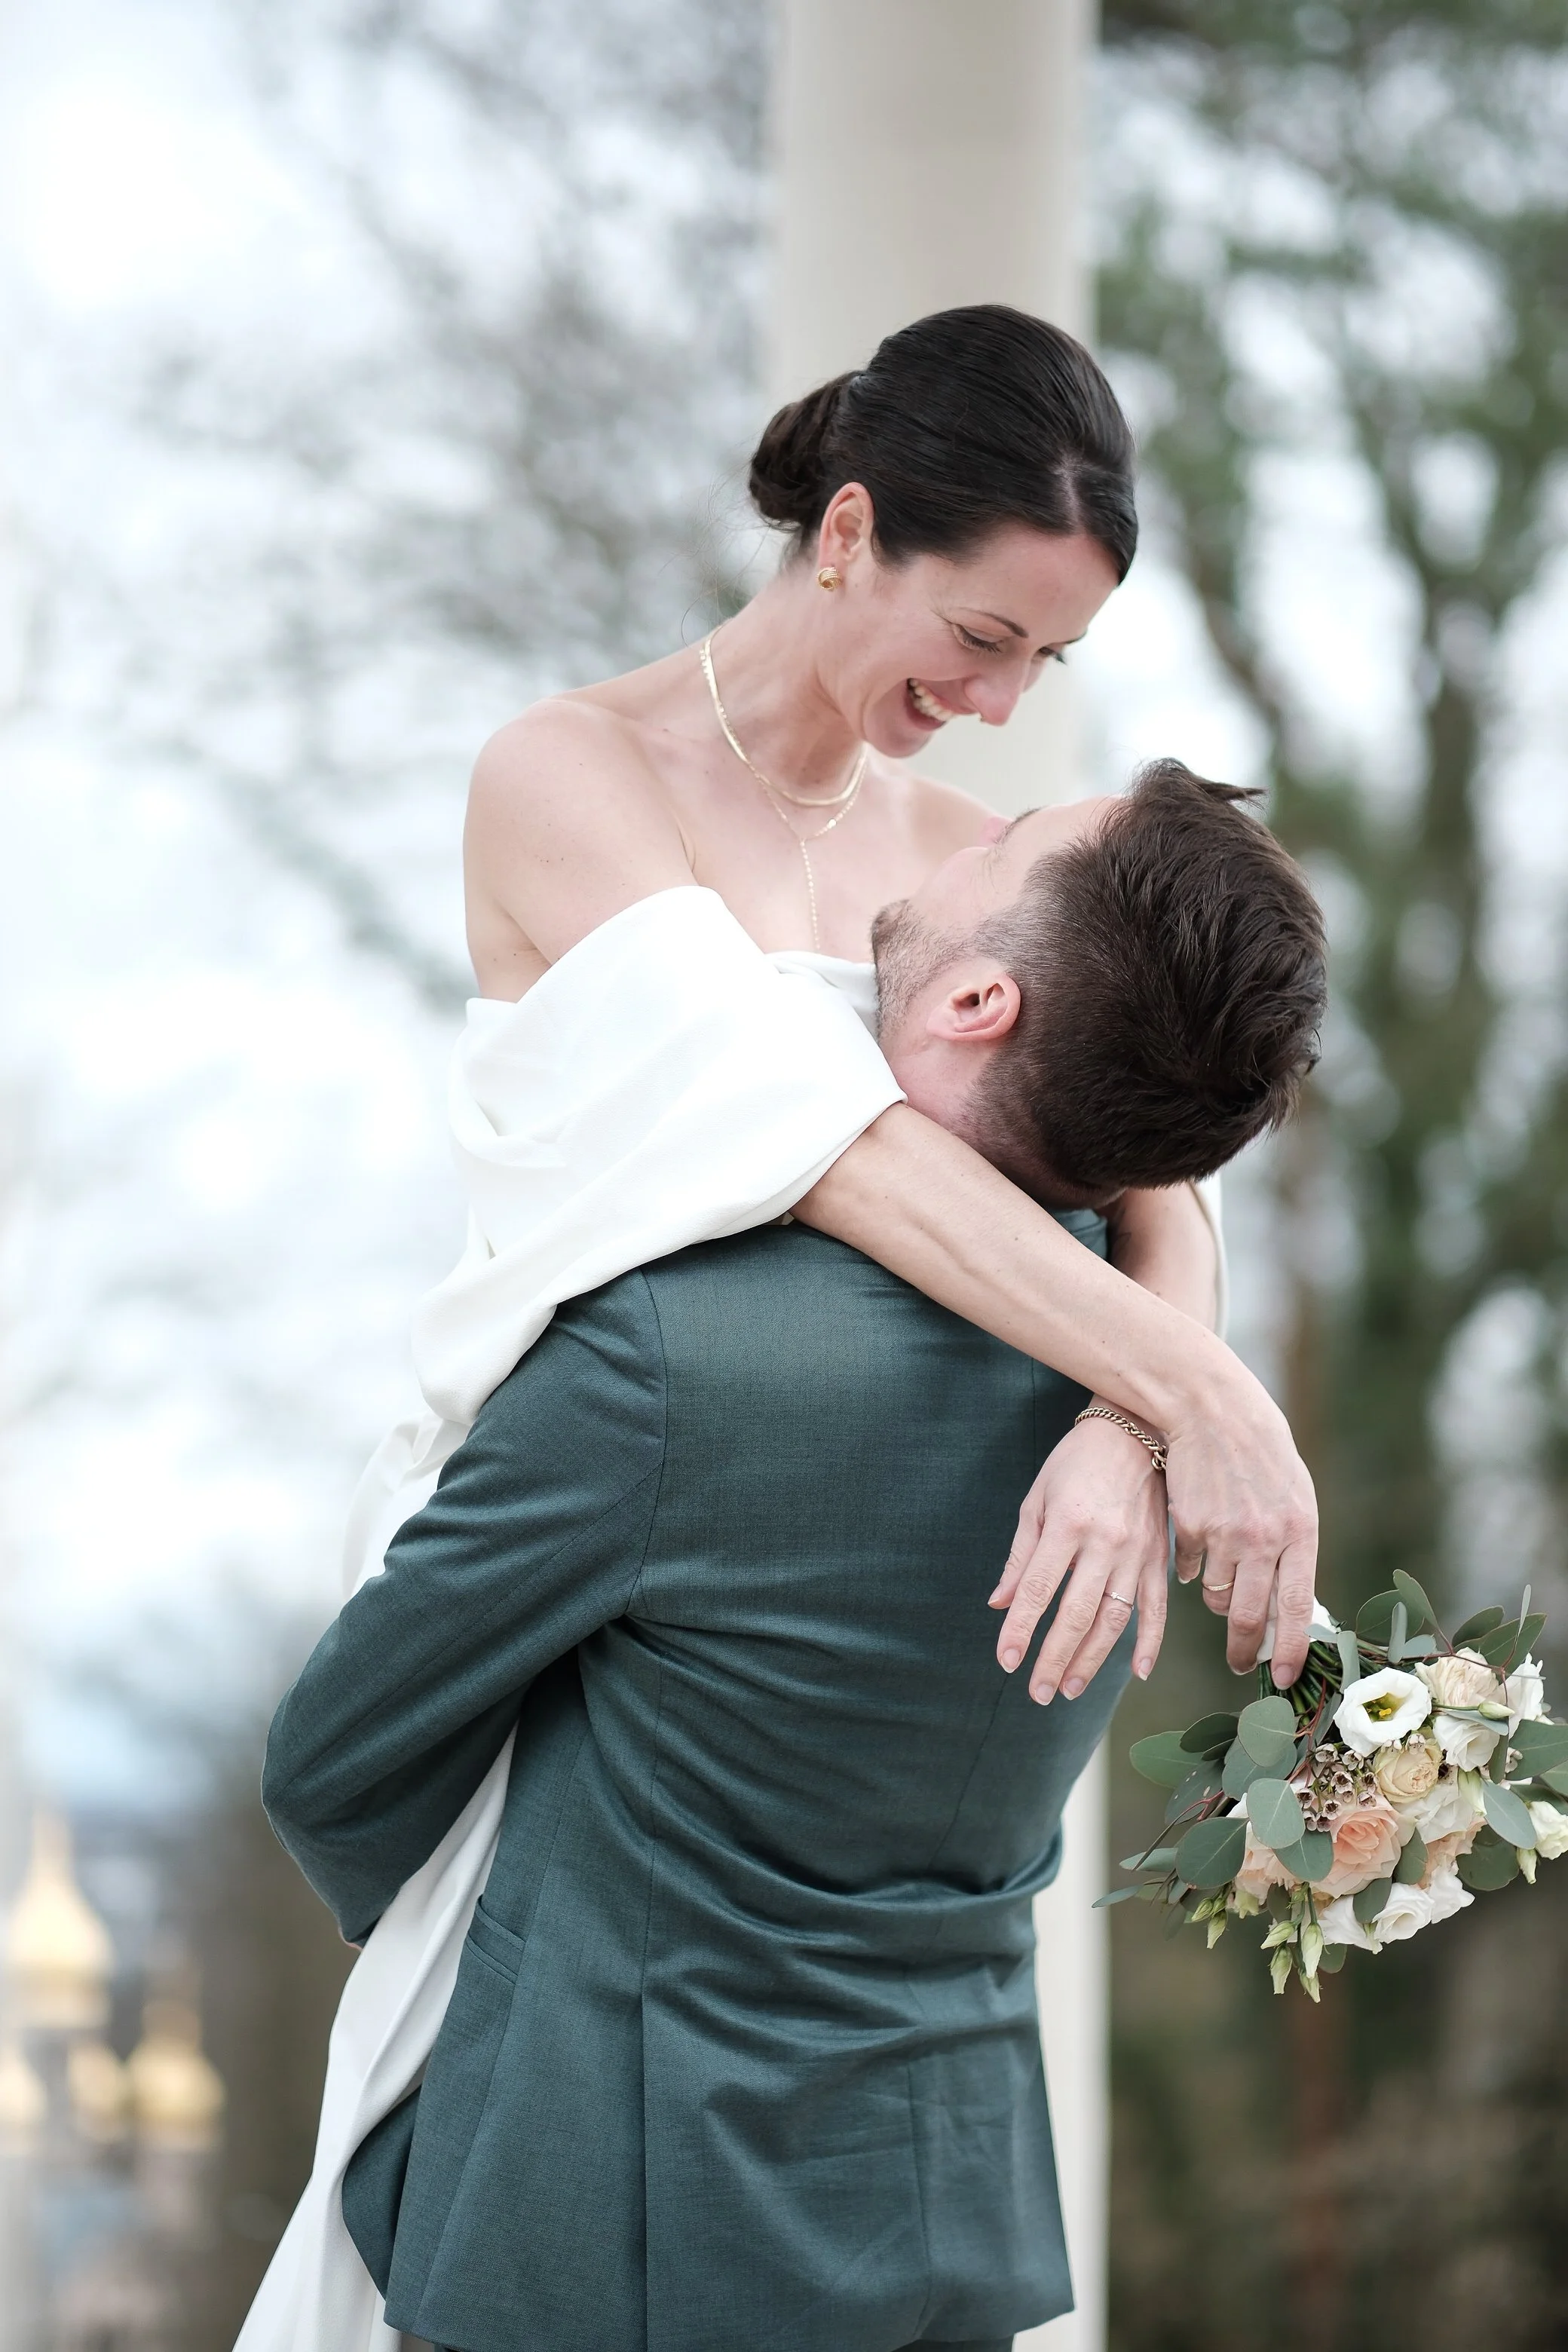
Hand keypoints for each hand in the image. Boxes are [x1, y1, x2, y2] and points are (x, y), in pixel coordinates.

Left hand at [989, 1417, 1169, 1702]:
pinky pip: (1157, 1608)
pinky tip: (1137, 1672)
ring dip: (1092, 1659)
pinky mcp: (1160, 1558)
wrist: (1135, 1431)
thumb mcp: (1037, 1499)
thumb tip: (1000, 1602)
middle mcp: (1104, 1544)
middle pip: (1076, 1615)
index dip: (1020, 1629)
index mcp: (1066, 1525)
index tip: (1006, 1661)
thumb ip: (1021, 1555)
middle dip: (1055, 1659)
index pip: (1039, 1590)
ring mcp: (1136, 1554)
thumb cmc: (1076, 1463)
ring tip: (1071, 1688)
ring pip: (1114, 1620)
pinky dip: (1150, 1643)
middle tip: (1038, 1693)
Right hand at [1164, 1372, 1317, 1685]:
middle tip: (1238, 1663)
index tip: (1282, 1679)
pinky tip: (1198, 1541)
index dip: (1288, 1650)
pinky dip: (1190, 1566)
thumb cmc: (1261, 1453)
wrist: (1213, 1408)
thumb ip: (1293, 1548)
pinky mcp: (1189, 1526)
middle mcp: (1263, 1539)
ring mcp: (1223, 1534)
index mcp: (1299, 1533)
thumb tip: (1286, 1606)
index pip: (1294, 1609)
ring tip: (1219, 1573)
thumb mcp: (1294, 1497)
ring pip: (1214, 1593)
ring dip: (1215, 1595)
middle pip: (1247, 1615)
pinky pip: (1187, 1567)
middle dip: (1242, 1649)